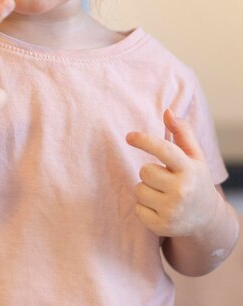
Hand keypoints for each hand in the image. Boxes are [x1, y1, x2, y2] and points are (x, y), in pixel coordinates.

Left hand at [126, 109, 220, 237]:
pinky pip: (137, 208)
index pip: (164, 150)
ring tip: (163, 195)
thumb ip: (182, 133)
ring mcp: (172, 211)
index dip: (145, 141)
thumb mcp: (194, 157)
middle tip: (164, 179)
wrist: (208, 222)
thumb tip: (167, 111)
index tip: (129, 136)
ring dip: (146, 190)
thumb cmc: (196, 182)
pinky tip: (160, 209)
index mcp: (190, 170)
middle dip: (150, 173)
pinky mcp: (162, 227)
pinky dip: (144, 208)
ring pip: (139, 189)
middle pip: (145, 171)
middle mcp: (183, 191)